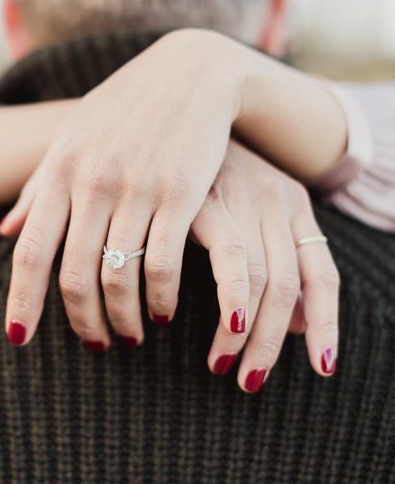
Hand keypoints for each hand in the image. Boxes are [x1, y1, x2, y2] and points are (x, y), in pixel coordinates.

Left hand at [0, 32, 244, 348]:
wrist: (190, 73)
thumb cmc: (122, 111)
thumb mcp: (71, 141)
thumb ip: (38, 188)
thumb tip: (5, 232)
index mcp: (59, 172)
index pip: (30, 250)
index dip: (22, 299)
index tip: (19, 338)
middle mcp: (91, 183)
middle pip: (74, 274)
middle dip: (83, 321)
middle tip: (97, 345)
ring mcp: (136, 189)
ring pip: (118, 276)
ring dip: (123, 318)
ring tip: (131, 335)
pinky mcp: (181, 194)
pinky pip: (164, 263)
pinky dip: (161, 298)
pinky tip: (164, 312)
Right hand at [190, 142, 337, 390]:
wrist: (158, 100)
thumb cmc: (192, 163)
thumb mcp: (240, 205)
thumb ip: (265, 261)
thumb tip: (290, 326)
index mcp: (291, 202)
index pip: (323, 277)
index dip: (325, 326)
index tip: (319, 368)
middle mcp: (275, 200)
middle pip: (290, 288)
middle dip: (270, 345)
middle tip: (249, 382)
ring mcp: (241, 198)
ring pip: (260, 283)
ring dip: (241, 335)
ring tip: (220, 367)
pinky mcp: (203, 198)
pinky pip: (225, 262)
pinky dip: (222, 300)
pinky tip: (186, 322)